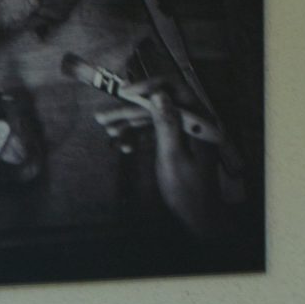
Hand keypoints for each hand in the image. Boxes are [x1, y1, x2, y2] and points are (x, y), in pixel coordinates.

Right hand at [97, 79, 219, 236]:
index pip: (176, 90)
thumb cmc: (188, 190)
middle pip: (159, 105)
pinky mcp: (176, 142)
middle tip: (103, 117)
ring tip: (108, 131)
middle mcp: (194, 123)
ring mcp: (184, 133)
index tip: (125, 92)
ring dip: (129, 124)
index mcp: (200, 123)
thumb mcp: (173, 155)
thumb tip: (159, 94)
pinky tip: (123, 145)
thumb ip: (167, 123)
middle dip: (130, 110)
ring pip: (153, 119)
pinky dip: (138, 137)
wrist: (197, 216)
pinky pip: (154, 132)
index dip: (149, 87)